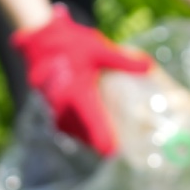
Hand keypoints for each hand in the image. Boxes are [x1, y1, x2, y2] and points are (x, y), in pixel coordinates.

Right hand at [10, 6, 150, 155]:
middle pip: (79, 129)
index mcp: (76, 89)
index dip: (100, 136)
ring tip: (98, 144)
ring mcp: (52, 103)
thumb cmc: (71, 43)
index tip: (110, 151)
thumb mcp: (99, 49)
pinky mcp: (48, 102)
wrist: (41, 38)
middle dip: (93, 140)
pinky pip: (60, 122)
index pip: (90, 119)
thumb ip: (122, 61)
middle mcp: (62, 100)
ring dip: (82, 136)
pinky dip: (72, 128)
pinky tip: (82, 130)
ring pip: (68, 128)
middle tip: (109, 150)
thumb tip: (148, 67)